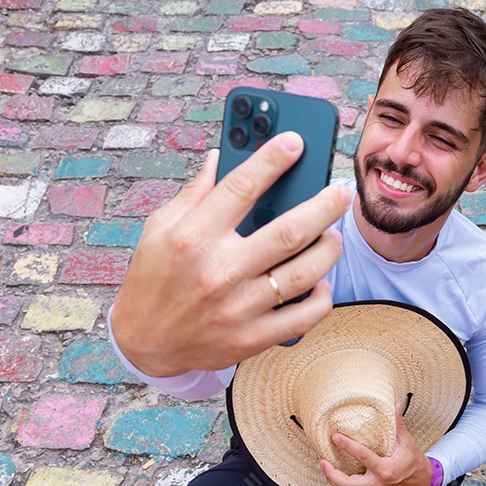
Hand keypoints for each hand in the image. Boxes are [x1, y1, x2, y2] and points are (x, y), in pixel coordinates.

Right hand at [110, 135, 347, 376]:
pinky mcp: (251, 337)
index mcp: (194, 236)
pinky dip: (321, 297)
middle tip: (341, 193)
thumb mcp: (159, 229)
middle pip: (290, 230)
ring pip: (305, 271)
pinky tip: (320, 281)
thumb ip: (194, 193)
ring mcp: (239, 307)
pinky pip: (304, 316)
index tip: (296, 141)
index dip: (273, 159)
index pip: (242, 186)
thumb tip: (221, 156)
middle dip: (324, 205)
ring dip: (329, 248)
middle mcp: (219, 270)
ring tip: (332, 235)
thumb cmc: (152, 280)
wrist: (144, 343)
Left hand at [321, 406, 433, 485]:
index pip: (363, 457)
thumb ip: (398, 425)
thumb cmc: (414, 462)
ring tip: (325, 467)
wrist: (422, 482)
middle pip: (348, 485)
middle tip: (323, 460)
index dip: (348, 446)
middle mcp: (378, 484)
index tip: (336, 437)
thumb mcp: (408, 442)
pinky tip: (334, 477)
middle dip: (332, 474)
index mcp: (387, 469)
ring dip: (333, 480)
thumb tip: (394, 405)